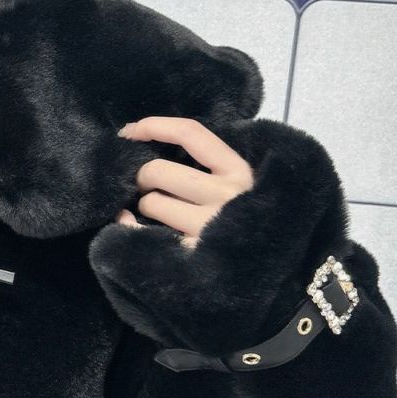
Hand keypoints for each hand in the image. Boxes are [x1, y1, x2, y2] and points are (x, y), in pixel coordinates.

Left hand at [115, 116, 254, 249]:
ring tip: (162, 215)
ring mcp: (209, 228)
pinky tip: (133, 225)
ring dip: (146, 206)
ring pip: (151, 203)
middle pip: (157, 171)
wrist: (267, 271)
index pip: (190, 134)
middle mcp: (226, 197)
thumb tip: (141, 143)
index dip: (154, 126)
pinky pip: (141, 233)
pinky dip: (129, 228)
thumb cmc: (244, 218)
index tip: (130, 132)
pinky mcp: (191, 255)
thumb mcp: (238, 184)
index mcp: (238, 172)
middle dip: (144, 177)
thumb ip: (206, 164)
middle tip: (150, 188)